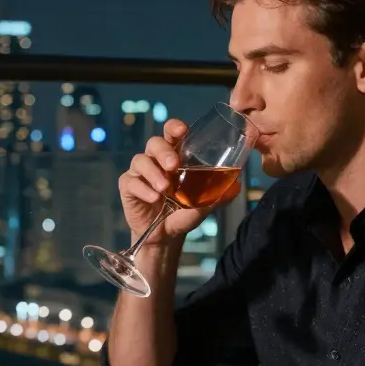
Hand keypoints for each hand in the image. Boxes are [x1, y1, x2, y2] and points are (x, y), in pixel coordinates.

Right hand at [119, 119, 241, 244]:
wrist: (165, 237)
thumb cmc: (182, 214)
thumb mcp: (202, 205)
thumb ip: (217, 195)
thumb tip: (237, 187)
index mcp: (174, 157)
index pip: (172, 134)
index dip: (174, 127)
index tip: (182, 130)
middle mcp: (155, 161)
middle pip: (154, 143)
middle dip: (163, 151)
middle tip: (173, 165)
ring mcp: (140, 173)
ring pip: (140, 160)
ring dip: (153, 172)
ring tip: (164, 188)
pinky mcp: (127, 187)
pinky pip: (130, 181)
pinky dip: (143, 189)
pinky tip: (153, 198)